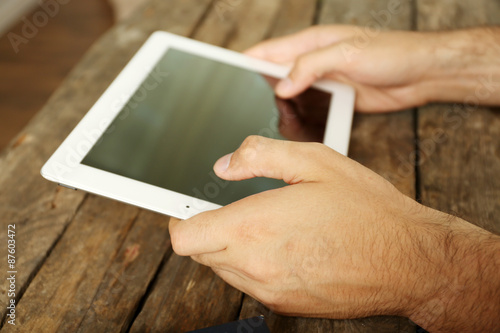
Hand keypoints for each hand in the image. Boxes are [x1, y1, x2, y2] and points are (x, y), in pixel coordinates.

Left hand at [169, 135, 499, 330]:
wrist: (410, 262)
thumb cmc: (367, 210)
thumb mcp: (316, 162)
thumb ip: (261, 155)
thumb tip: (225, 164)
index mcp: (255, 227)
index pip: (184, 237)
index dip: (180, 220)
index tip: (188, 208)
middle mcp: (256, 266)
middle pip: (201, 253)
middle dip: (208, 230)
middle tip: (235, 209)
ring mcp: (271, 291)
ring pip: (224, 270)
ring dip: (230, 248)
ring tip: (267, 225)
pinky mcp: (287, 305)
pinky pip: (251, 284)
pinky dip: (254, 265)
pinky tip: (286, 246)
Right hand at [245, 25, 499, 111]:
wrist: (421, 74)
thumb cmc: (390, 53)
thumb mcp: (347, 53)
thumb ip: (311, 66)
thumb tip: (282, 85)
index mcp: (313, 42)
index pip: (271, 50)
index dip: (248, 61)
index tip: (228, 74)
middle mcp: (314, 60)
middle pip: (276, 74)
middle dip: (258, 87)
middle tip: (242, 106)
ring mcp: (323, 80)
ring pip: (290, 93)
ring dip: (278, 104)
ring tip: (263, 119)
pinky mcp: (334, 97)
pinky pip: (307, 107)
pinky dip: (297, 114)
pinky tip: (291, 124)